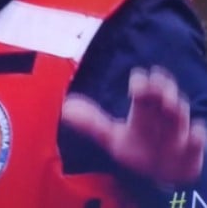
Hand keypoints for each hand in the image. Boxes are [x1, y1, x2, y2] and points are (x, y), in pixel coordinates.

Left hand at [61, 66, 206, 184]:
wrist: (156, 176)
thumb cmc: (135, 149)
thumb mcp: (110, 137)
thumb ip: (91, 122)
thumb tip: (66, 108)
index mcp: (142, 109)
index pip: (144, 89)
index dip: (143, 83)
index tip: (137, 82)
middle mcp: (161, 115)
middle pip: (165, 95)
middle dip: (163, 88)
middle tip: (156, 85)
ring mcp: (178, 131)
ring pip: (180, 113)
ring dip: (176, 108)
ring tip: (169, 103)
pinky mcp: (191, 149)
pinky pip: (197, 138)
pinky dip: (196, 136)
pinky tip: (193, 133)